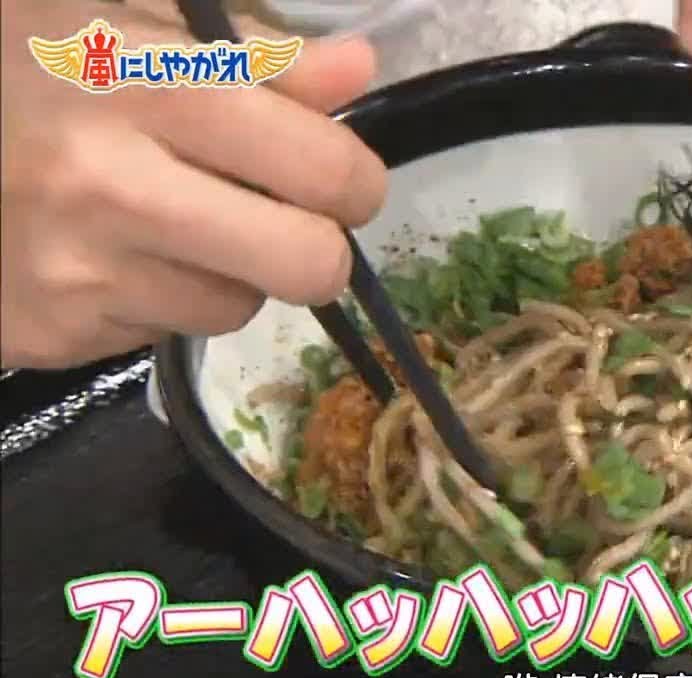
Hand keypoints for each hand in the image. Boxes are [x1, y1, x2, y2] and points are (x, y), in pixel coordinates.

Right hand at [1, 0, 387, 368]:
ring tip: (173, 221)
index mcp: (143, 86)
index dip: (355, 179)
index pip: (323, 168)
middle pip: (306, 265)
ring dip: (232, 272)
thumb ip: (252, 52)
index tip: (342, 176)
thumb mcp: (119, 17)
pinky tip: (108, 250)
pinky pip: (163, 332)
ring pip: (237, 308)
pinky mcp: (51, 332)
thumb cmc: (12, 59)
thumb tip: (359, 72)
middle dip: (320, 248)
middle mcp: (114, 187)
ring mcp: (78, 271)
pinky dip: (159, 297)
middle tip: (293, 222)